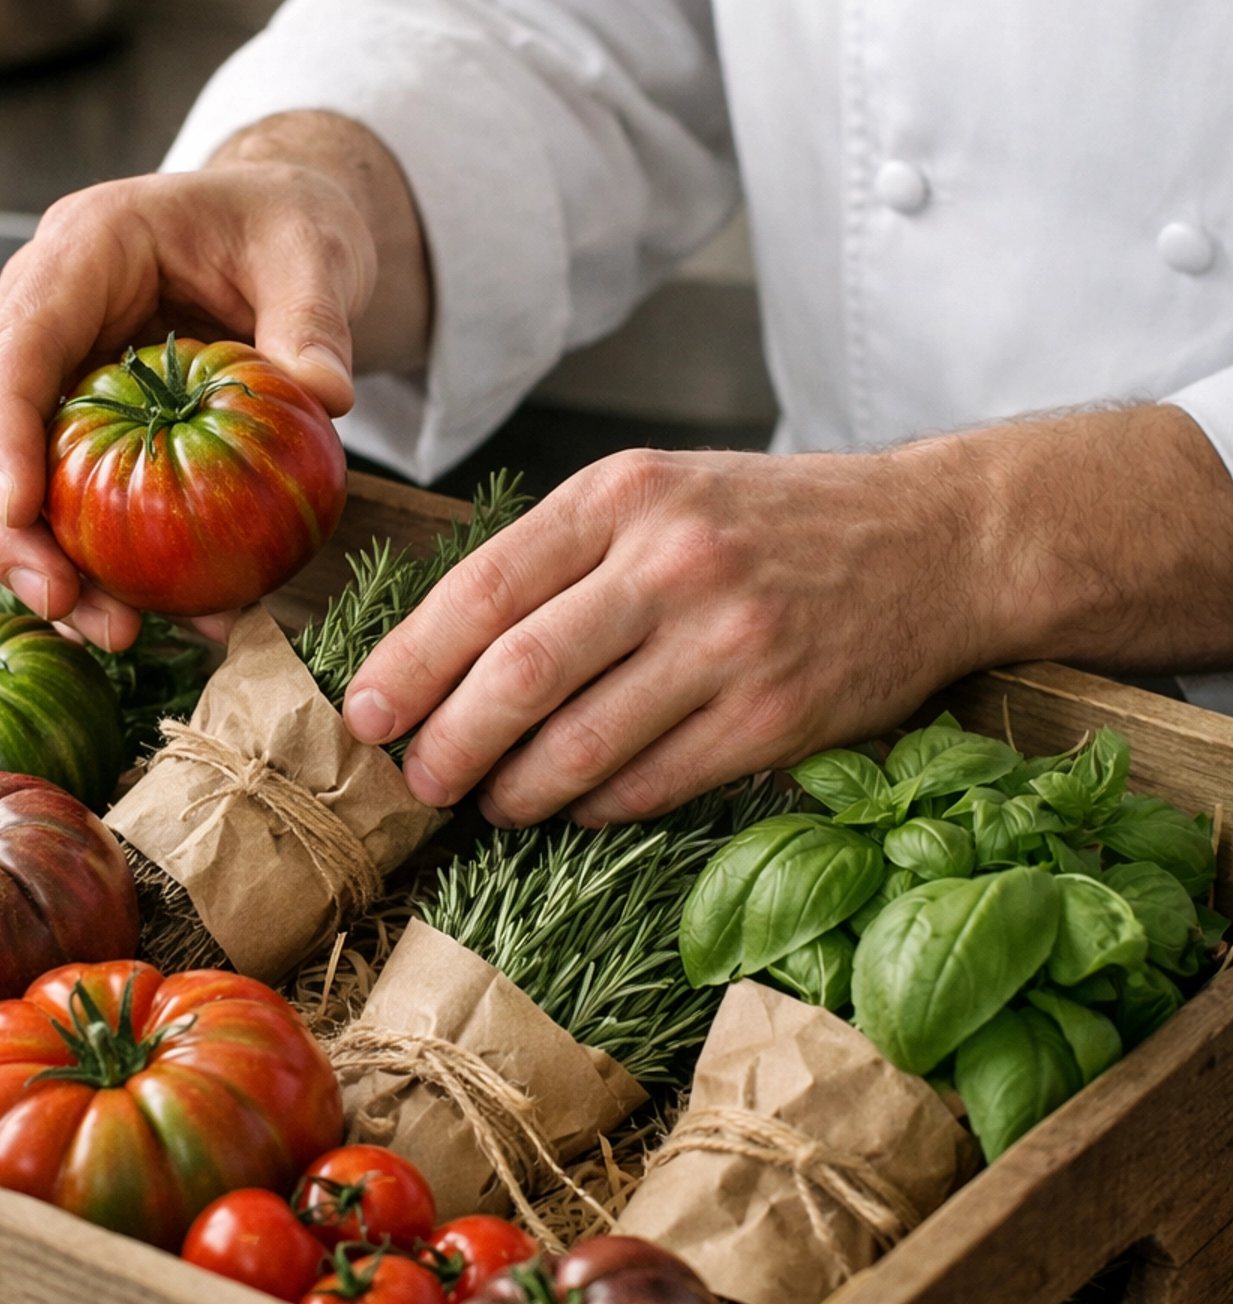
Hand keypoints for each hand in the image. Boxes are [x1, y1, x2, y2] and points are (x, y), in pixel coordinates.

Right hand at [0, 113, 428, 648]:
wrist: (275, 230)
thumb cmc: (285, 226)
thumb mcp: (314, 253)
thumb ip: (315, 319)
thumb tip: (326, 396)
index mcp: (82, 248)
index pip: (15, 345)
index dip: (2, 431)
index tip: (23, 511)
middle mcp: (37, 308)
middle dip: (1, 525)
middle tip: (65, 605)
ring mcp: (42, 366)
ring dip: (32, 560)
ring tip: (109, 632)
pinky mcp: (63, 417)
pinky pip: (43, 495)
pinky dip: (78, 561)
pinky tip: (137, 619)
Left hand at [342, 409, 1232, 826]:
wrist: (938, 541)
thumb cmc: (776, 522)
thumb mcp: (665, 493)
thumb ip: (564, 553)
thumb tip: (441, 649)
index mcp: (625, 494)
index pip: (482, 589)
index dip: (408, 664)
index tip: (364, 715)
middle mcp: (672, 561)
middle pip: (515, 676)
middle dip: (445, 745)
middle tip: (416, 782)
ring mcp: (729, 641)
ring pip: (578, 744)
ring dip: (514, 792)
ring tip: (490, 803)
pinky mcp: (777, 713)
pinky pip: (652, 782)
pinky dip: (597, 807)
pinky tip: (575, 810)